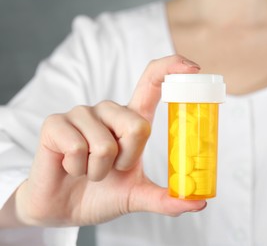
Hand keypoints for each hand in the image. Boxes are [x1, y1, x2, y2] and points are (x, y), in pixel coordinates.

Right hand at [15, 55, 205, 226]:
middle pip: (137, 126)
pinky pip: (77, 148)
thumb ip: (166, 199)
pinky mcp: (55, 123)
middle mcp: (108, 110)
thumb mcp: (138, 195)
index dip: (172, 68)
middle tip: (112, 170)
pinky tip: (69, 167)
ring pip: (106, 144)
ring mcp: (81, 113)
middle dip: (127, 161)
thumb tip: (200, 203)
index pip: (152, 82)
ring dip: (99, 171)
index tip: (194, 68)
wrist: (64, 209)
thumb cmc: (103, 194)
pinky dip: (77, 169)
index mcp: (131, 119)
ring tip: (89, 170)